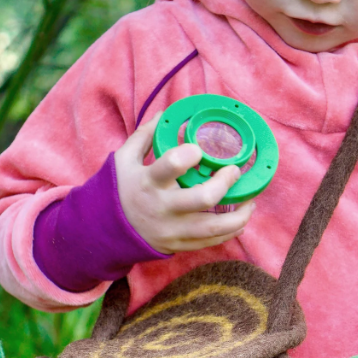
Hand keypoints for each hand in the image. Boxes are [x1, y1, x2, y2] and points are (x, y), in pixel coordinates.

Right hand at [114, 111, 255, 253]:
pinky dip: (231, 230)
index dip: (190, 154)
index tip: (199, 149)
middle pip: (203, 198)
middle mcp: (162, 207)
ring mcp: (172, 229)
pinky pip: (212, 241)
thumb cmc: (119, 189)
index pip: (171, 165)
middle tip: (234, 171)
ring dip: (239, 214)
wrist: (106, 231)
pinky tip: (240, 218)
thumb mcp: (124, 159)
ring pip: (214, 226)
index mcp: (148, 182)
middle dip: (225, 182)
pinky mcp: (180, 244)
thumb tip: (166, 112)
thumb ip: (145, 135)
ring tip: (250, 201)